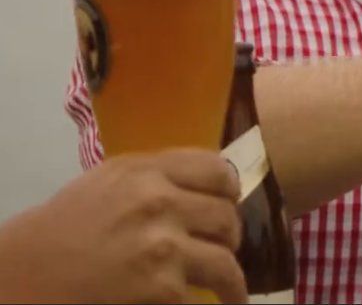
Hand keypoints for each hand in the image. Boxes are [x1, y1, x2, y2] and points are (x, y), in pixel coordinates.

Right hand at [0, 149, 245, 303]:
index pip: (217, 170)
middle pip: (225, 217)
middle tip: (224, 249)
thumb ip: (157, 177)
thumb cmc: (65, 225)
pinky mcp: (160, 287)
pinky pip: (199, 298)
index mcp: (146, 171)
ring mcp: (162, 246)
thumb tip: (209, 188)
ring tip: (234, 293)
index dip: (229, 191)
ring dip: (233, 282)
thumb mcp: (109, 181)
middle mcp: (159, 202)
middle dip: (229, 237)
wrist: (26, 272)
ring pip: (225, 262)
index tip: (230, 204)